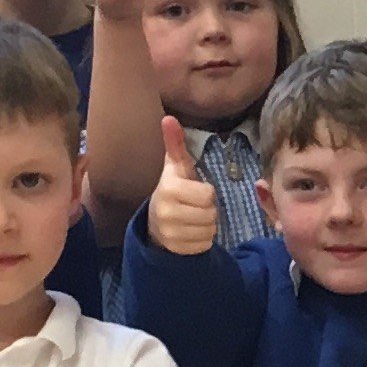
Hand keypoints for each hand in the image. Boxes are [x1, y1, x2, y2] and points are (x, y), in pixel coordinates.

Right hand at [145, 117, 221, 254]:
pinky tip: (190, 232)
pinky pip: (204, 245)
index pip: (208, 194)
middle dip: (208, 211)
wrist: (155, 221)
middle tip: (194, 207)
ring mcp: (169, 233)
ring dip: (207, 226)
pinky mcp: (175, 249)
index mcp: (169, 189)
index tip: (194, 192)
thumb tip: (168, 117)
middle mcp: (166, 212)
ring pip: (209, 231)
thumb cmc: (173, 190)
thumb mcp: (175, 167)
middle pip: (211, 214)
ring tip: (192, 218)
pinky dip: (202, 240)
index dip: (206, 193)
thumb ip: (174, 144)